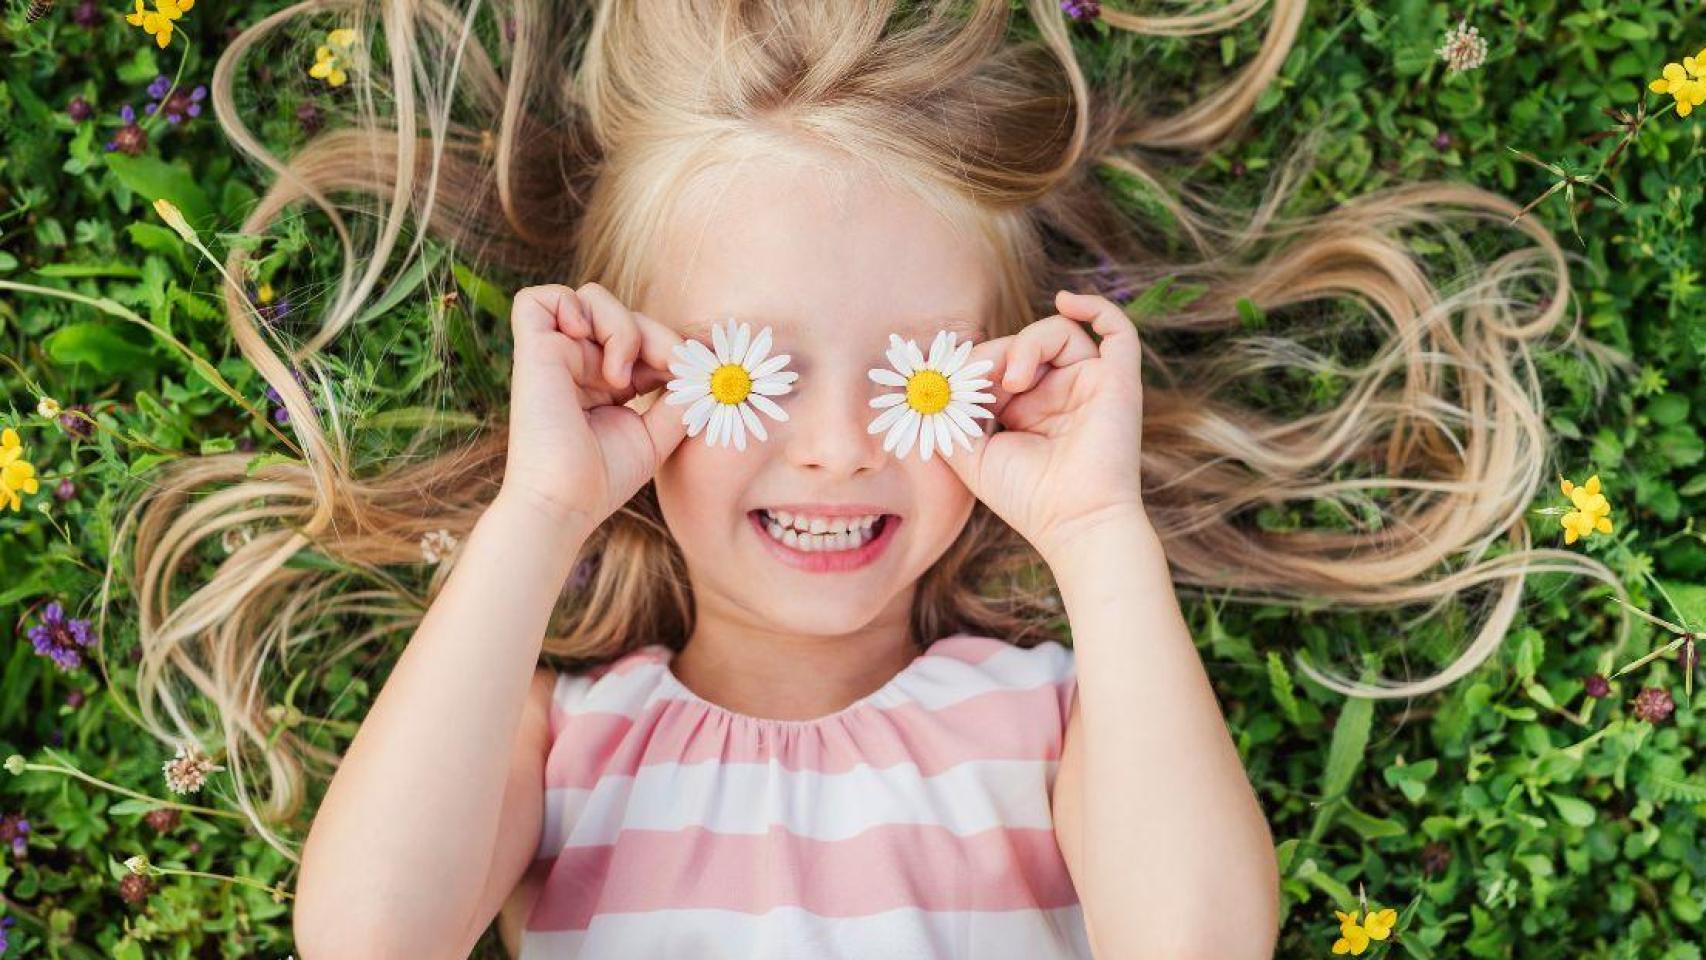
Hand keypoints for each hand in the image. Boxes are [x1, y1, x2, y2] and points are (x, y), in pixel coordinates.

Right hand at [497, 283, 686, 531]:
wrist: (566, 503)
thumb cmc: (604, 478)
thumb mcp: (658, 433)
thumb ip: (681, 396)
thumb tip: (702, 365)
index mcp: (603, 382)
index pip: (642, 337)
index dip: (670, 347)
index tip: (690, 376)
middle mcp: (577, 363)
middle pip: (624, 312)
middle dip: (657, 335)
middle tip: (670, 370)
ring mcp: (554, 354)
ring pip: (591, 297)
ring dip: (622, 325)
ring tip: (620, 376)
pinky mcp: (532, 350)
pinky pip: (541, 298)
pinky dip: (573, 308)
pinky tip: (590, 348)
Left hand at [938, 289, 1148, 560]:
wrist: (1073, 523)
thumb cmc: (1025, 497)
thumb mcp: (968, 454)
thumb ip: (947, 415)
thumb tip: (929, 379)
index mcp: (1025, 408)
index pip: (997, 364)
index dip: (972, 366)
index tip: (946, 382)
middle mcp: (1059, 392)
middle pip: (1023, 345)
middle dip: (993, 357)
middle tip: (974, 382)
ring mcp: (1090, 384)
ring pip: (1058, 332)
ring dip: (1027, 344)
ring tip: (1012, 381)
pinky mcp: (1119, 380)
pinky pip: (1116, 328)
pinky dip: (1093, 306)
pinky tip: (1065, 301)